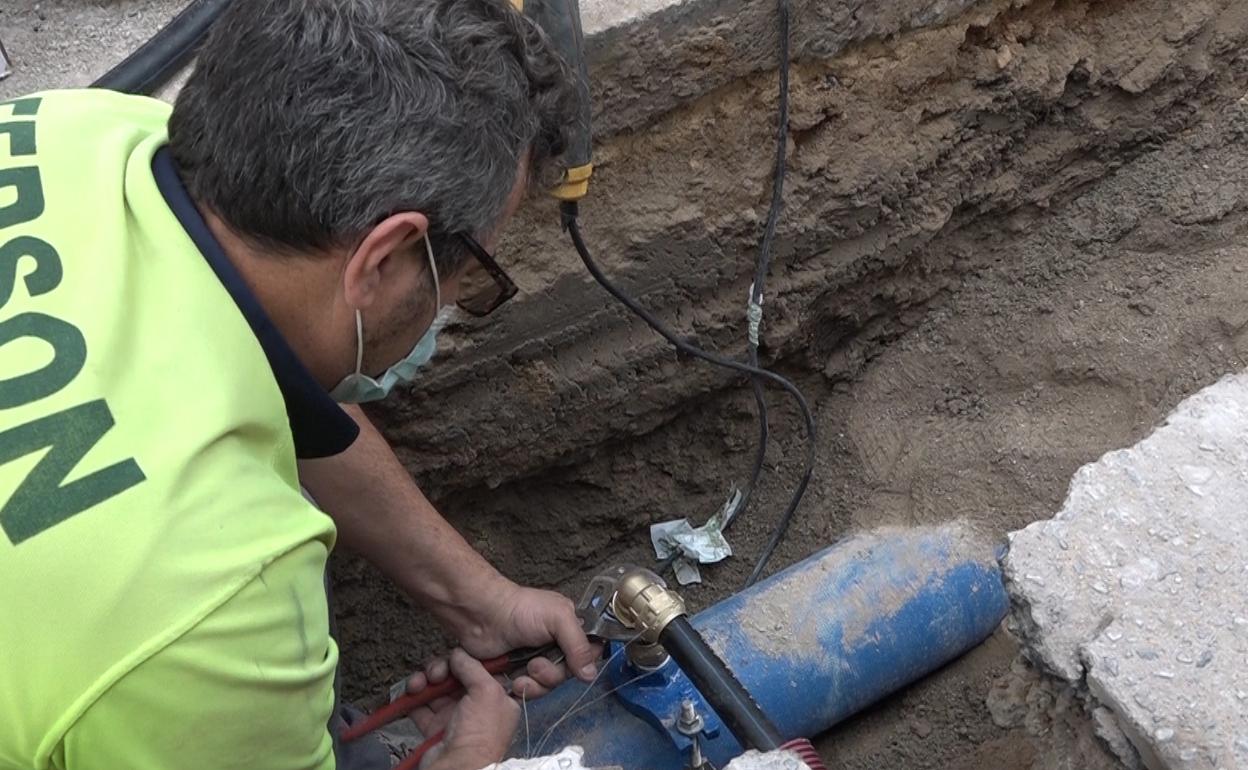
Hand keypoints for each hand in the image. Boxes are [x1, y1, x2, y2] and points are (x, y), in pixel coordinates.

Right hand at [413, 650, 519, 769]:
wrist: (457, 769)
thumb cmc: (480, 735)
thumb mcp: (486, 691)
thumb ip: (472, 667)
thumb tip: (459, 653)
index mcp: (498, 699)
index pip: (481, 671)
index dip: (467, 661)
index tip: (456, 656)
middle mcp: (478, 708)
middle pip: (456, 678)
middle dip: (441, 670)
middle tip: (435, 674)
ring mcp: (455, 719)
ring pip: (437, 689)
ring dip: (424, 682)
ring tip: (417, 685)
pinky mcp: (435, 729)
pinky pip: (421, 707)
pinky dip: (412, 698)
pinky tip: (408, 693)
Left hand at [456, 581, 601, 697]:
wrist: (482, 617)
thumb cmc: (521, 610)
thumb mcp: (558, 617)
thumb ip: (578, 645)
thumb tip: (590, 674)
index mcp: (569, 628)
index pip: (589, 653)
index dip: (584, 662)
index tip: (574, 662)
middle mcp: (555, 646)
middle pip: (569, 674)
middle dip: (554, 674)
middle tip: (536, 665)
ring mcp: (536, 661)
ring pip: (549, 686)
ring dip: (537, 684)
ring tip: (523, 672)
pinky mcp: (518, 674)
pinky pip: (530, 692)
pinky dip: (523, 689)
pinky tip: (513, 681)